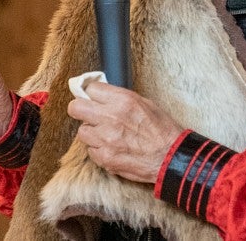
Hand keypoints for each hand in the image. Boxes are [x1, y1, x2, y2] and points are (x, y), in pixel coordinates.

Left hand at [67, 82, 183, 182]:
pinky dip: (98, 149)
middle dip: (81, 110)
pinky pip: (90, 150)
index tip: (93, 98)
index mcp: (123, 100)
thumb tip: (101, 96)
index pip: (90, 88)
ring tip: (106, 135)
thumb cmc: (161, 130)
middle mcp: (111, 117)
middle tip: (90, 114)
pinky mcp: (104, 157)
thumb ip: (120, 99)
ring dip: (91, 132)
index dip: (91, 94)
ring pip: (82, 131)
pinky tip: (112, 148)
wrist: (170, 157)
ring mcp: (105, 139)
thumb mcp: (145, 103)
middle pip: (75, 108)